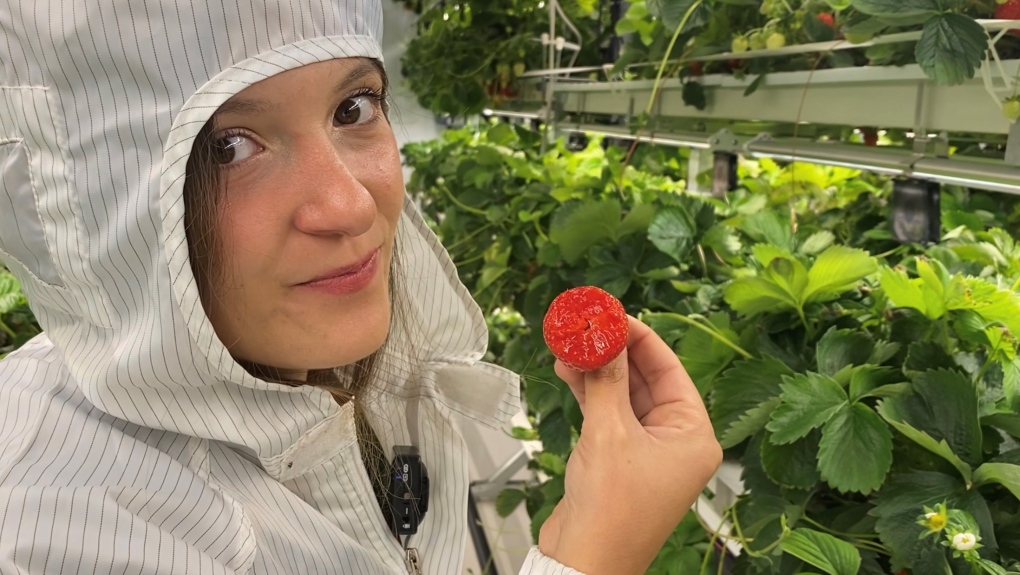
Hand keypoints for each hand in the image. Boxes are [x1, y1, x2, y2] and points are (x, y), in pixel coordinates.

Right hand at [538, 316, 721, 574]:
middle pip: (646, 380)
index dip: (640, 338)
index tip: (613, 314)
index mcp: (694, 436)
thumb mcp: (609, 433)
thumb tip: (604, 336)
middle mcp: (676, 442)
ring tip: (569, 344)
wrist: (583, 563)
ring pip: (623, 396)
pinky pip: (608, 414)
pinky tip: (568, 371)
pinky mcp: (620, 459)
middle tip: (588, 325)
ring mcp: (648, 451)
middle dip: (614, 352)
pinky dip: (589, 393)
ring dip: (597, 371)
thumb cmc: (611, 512)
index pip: (670, 370)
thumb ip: (607, 380)